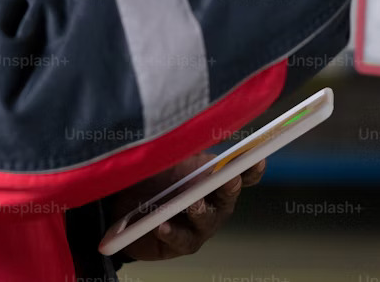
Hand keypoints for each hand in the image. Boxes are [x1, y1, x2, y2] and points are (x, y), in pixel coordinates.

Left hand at [111, 156, 266, 260]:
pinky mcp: (181, 243)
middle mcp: (213, 202)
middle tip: (231, 179)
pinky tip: (162, 225)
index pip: (239, 172)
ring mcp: (200, 225)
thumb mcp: (168, 156)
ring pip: (208, 219)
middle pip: (228, 196)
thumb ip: (187, 148)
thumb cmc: (152, 176)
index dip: (251, 168)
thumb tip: (203, 135)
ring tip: (194, 204)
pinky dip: (172, 232)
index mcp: (214, 176)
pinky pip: (182, 239)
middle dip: (230, 186)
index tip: (257, 160)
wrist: (122, 204)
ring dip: (202, 210)